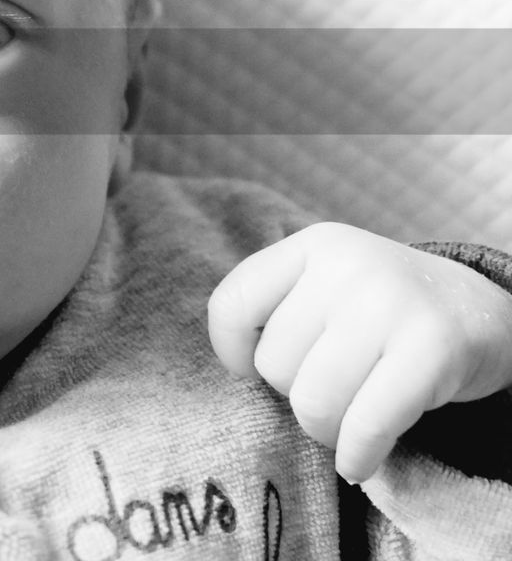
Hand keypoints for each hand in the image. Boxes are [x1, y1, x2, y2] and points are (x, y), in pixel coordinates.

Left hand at [207, 223, 511, 484]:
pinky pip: (366, 424)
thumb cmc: (381, 311)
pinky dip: (357, 456)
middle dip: (295, 397)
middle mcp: (347, 264)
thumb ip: (277, 309)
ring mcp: (389, 302)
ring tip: (348, 424)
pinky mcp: (431, 348)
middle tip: (330, 395)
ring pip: (313, 402)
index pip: (231, 305)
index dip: (233, 352)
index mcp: (312, 246)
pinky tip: (359, 464)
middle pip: (274, 366)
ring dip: (327, 432)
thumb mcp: (327, 285)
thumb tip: (235, 368)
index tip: (253, 370)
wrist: (479, 312)